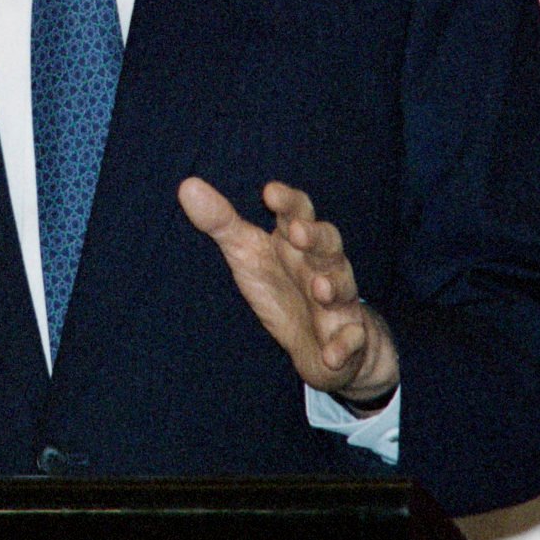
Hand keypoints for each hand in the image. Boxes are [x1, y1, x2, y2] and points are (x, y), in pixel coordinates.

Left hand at [178, 178, 398, 407]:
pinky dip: (345, 346)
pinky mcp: (347, 339)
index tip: (269, 192)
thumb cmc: (281, 283)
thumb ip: (221, 221)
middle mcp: (323, 267)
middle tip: (296, 232)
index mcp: (297, 243)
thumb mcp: (247, 253)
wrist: (323, 338)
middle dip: (316, 237)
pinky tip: (332, 354)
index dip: (287, 202)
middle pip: (328, 245)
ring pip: (344, 288)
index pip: (298, 213)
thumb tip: (187, 185)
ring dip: (334, 287)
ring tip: (320, 288)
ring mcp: (339, 303)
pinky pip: (351, 341)